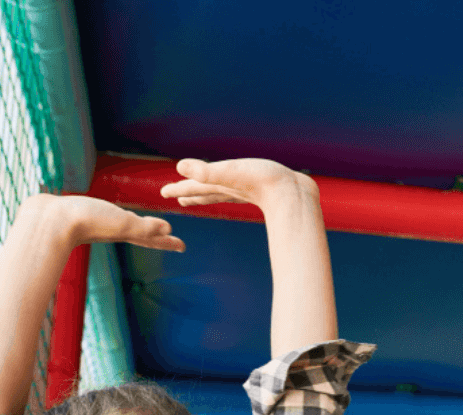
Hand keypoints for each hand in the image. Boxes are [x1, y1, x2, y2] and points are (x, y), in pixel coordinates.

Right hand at [49, 194, 183, 251]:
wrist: (51, 219)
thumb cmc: (88, 221)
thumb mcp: (122, 222)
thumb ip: (144, 227)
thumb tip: (168, 229)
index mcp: (127, 233)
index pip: (153, 239)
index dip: (168, 242)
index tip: (183, 247)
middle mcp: (116, 230)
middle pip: (144, 234)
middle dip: (159, 237)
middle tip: (173, 240)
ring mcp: (102, 223)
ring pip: (127, 226)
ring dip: (139, 227)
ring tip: (146, 226)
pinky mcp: (87, 215)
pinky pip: (109, 216)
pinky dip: (116, 217)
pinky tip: (111, 214)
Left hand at [160, 158, 317, 212]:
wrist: (298, 195)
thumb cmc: (267, 182)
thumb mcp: (233, 172)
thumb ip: (206, 172)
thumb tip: (180, 167)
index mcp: (224, 185)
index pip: (196, 187)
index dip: (179, 188)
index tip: (163, 193)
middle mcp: (232, 189)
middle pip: (205, 191)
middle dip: (190, 193)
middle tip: (174, 196)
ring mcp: (246, 191)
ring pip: (220, 192)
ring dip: (207, 194)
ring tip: (194, 198)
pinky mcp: (261, 190)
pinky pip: (239, 191)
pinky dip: (230, 191)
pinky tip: (233, 191)